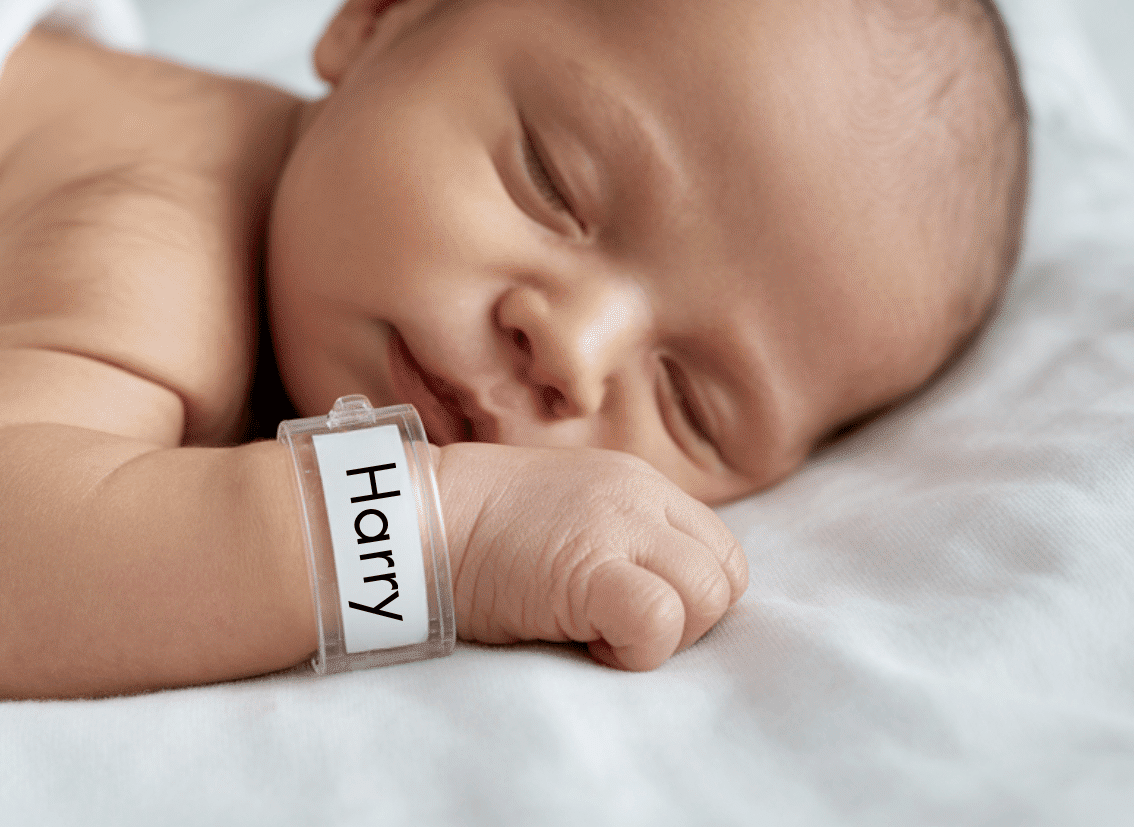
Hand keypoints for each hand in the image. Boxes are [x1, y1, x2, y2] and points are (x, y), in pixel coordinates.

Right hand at [435, 443, 747, 669]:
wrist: (408, 521)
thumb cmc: (468, 530)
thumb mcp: (562, 515)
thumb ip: (616, 540)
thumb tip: (654, 597)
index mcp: (635, 485)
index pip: (715, 549)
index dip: (687, 594)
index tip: (631, 610)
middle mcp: (638, 498)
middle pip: (725, 574)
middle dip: (688, 620)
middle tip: (620, 630)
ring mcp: (619, 527)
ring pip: (708, 595)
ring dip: (666, 635)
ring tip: (600, 635)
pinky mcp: (592, 568)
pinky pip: (661, 618)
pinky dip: (638, 649)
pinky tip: (589, 644)